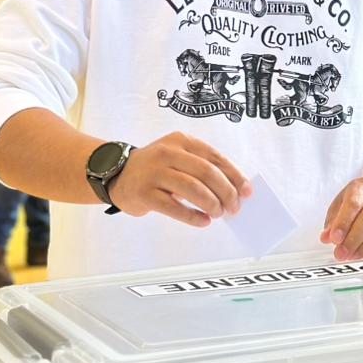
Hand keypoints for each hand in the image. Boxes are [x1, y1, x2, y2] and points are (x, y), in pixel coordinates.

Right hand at [107, 132, 252, 227]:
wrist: (115, 174)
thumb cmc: (156, 169)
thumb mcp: (178, 158)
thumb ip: (202, 169)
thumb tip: (234, 191)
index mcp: (181, 141)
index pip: (214, 157)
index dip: (234, 175)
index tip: (247, 191)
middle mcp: (168, 153)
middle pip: (206, 172)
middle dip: (226, 192)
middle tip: (234, 207)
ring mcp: (155, 172)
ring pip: (192, 189)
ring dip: (211, 204)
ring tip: (218, 214)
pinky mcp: (145, 193)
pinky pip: (174, 207)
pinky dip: (193, 216)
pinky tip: (203, 221)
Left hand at [320, 177, 362, 261]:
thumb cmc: (355, 204)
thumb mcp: (339, 206)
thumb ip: (332, 222)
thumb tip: (327, 238)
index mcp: (362, 186)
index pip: (354, 203)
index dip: (343, 223)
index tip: (334, 239)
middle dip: (354, 239)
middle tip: (341, 253)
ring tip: (353, 256)